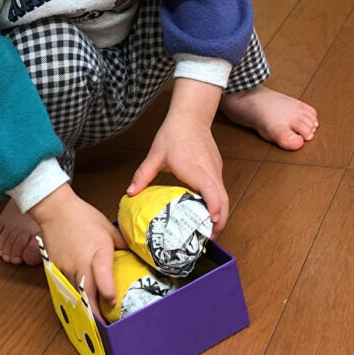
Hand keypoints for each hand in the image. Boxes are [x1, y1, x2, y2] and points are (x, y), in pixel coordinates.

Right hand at [30, 184, 124, 315]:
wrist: (55, 209)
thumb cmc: (83, 216)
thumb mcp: (108, 228)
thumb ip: (121, 243)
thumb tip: (133, 254)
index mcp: (98, 251)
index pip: (103, 276)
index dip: (108, 292)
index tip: (113, 303)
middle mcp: (81, 262)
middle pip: (87, 294)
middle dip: (95, 313)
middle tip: (104, 326)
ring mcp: (67, 267)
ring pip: (76, 293)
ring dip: (84, 305)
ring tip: (93, 319)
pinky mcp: (56, 268)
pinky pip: (66, 286)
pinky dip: (73, 295)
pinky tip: (78, 302)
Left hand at [126, 107, 228, 234]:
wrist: (190, 116)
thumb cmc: (173, 133)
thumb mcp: (155, 155)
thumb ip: (143, 175)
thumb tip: (129, 193)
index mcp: (195, 169)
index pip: (212, 191)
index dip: (214, 209)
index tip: (211, 224)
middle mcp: (210, 171)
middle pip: (223, 200)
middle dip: (219, 222)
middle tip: (207, 238)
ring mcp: (216, 170)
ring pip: (224, 196)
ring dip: (219, 214)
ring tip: (207, 231)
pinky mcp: (216, 169)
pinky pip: (220, 190)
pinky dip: (218, 204)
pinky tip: (206, 213)